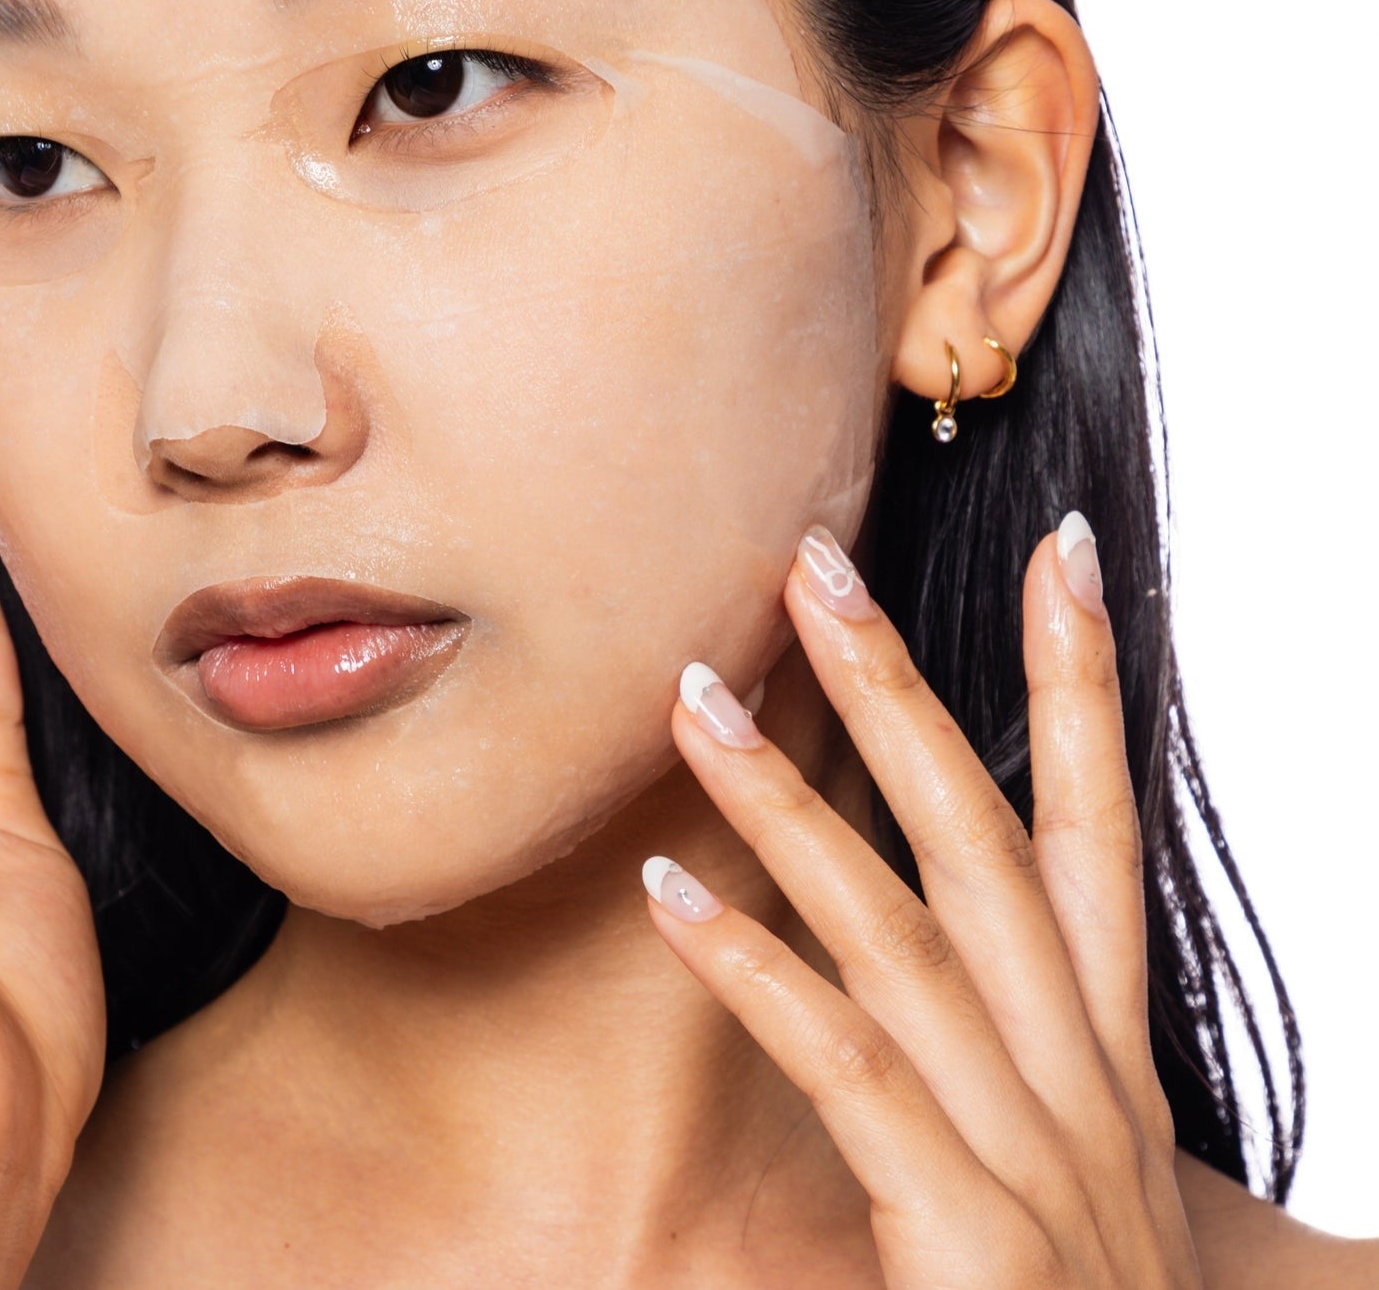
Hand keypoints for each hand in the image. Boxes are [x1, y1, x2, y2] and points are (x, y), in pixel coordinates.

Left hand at [642, 519, 1203, 1287]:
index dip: (1085, 686)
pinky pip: (851, 1069)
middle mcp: (1080, 1080)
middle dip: (902, 691)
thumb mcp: (1068, 1182)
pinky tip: (667, 897)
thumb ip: (1015, 1073)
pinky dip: (758, 974)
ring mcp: (1032, 1154)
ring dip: (787, 806)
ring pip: (901, 930)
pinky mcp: (971, 1236)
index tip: (1064, 551)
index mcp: (1105, 1054)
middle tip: (811, 565)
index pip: (1100, 832)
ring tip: (688, 701)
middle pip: (989, 840)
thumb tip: (941, 983)